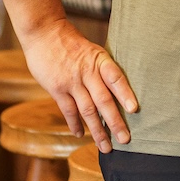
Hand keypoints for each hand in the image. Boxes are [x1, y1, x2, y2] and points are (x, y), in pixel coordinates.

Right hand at [19, 18, 137, 152]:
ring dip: (97, 131)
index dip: (125, 93)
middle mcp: (87, 72)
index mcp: (100, 61)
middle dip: (115, 122)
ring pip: (87, 110)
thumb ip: (103, 70)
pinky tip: (80, 134)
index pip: (116, 78)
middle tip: (125, 139)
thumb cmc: (72, 43)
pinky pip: (68, 110)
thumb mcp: (93, 51)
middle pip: (104, 100)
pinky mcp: (57, 88)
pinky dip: (75, 124)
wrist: (45, 33)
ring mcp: (71, 82)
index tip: (134, 109)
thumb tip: (119, 92)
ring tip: (106, 147)